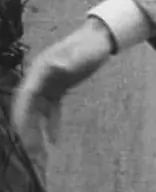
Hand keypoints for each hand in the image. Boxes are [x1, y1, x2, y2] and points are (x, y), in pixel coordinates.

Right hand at [13, 19, 115, 150]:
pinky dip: (51, 124)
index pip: (25, 97)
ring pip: (37, 113)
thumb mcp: (79, 53)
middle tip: (31, 152)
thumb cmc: (89, 45)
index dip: (21, 115)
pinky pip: (50, 111)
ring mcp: (46, 85)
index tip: (19, 132)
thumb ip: (67, 63)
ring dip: (37, 131)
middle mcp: (38, 80)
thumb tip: (57, 68)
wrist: (100, 38)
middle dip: (27, 130)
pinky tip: (54, 140)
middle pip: (28, 109)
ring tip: (40, 152)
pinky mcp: (57, 90)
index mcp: (39, 71)